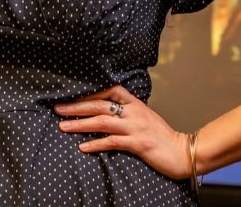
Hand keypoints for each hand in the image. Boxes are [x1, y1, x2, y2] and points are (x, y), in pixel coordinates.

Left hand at [53, 84, 190, 179]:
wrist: (182, 152)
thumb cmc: (162, 137)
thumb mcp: (145, 118)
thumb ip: (128, 112)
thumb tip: (107, 111)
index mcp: (135, 104)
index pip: (110, 89)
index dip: (90, 91)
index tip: (72, 94)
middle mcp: (134, 113)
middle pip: (100, 105)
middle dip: (77, 106)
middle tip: (58, 108)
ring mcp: (136, 128)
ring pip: (102, 122)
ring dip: (80, 124)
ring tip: (62, 126)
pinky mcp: (138, 144)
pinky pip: (112, 142)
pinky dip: (96, 144)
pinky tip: (83, 147)